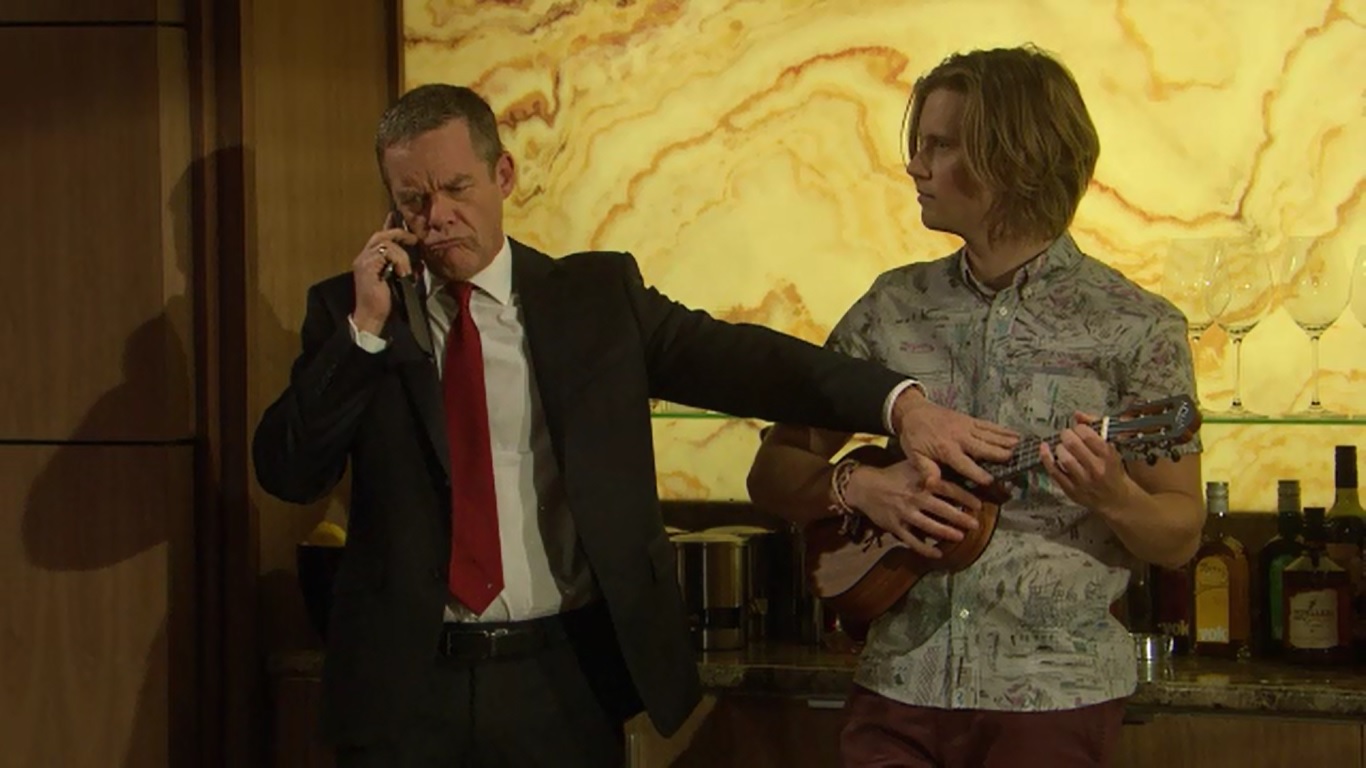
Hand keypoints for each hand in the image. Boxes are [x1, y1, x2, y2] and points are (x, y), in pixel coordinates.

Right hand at [352, 213, 420, 334]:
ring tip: (407, 269)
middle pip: (381, 235)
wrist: (371, 318)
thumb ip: (401, 267)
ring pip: (386, 243)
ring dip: (402, 254)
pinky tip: (403, 273)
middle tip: (414, 239)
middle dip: (399, 233)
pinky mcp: (367, 267)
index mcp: (368, 260)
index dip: (390, 227)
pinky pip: (387, 253)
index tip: (399, 218)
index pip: (379, 238)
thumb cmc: (385, 302)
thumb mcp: (397, 280)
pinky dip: (399, 261)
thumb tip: (417, 259)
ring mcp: (363, 262)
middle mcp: (363, 257)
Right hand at [844, 453, 983, 558]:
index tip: (978, 504)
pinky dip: (925, 549)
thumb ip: (930, 469)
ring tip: (960, 537)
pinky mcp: (895, 526)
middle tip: (975, 524)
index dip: (964, 497)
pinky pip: (912, 540)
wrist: (864, 486)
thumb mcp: (911, 465)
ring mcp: (904, 513)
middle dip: (960, 517)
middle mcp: (914, 498)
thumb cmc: (892, 475)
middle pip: (941, 509)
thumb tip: (954, 469)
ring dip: (946, 532)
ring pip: (928, 525)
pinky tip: (938, 554)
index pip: (947, 489)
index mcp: (920, 482)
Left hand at [891, 387, 1017, 485]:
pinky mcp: (970, 420)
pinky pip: (989, 425)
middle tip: (1019, 462)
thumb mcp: (914, 455)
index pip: (967, 465)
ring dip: (1007, 442)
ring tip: (1023, 448)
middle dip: (1002, 456)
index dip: (980, 475)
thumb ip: (925, 469)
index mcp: (947, 449)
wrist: (914, 411)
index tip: (992, 482)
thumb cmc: (914, 436)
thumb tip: (931, 485)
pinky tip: (1015, 435)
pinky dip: (1003, 430)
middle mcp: (960, 438)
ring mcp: (967, 427)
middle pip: (985, 449)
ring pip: (991, 436)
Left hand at [1039, 412, 1133, 513]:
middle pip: (1073, 445)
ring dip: (1059, 447)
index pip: (1088, 435)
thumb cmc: (1113, 470)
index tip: (1078, 429)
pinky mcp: (1071, 490)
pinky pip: (1054, 472)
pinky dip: (1046, 458)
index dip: (1079, 428)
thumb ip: (1095, 429)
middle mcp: (1096, 469)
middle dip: (1066, 435)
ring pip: (1064, 458)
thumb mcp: (1111, 448)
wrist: (1116, 498)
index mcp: (1108, 456)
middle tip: (1066, 435)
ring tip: (1062, 446)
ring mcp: (1083, 481)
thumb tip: (1078, 414)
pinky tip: (1044, 449)